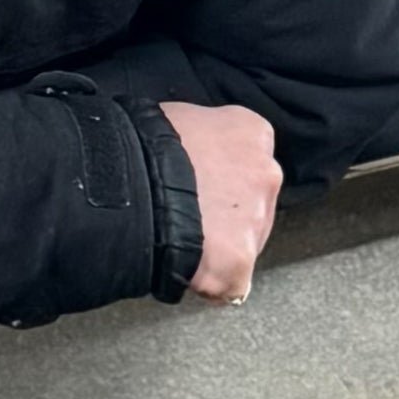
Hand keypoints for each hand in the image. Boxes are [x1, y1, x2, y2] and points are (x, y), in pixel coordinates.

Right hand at [161, 99, 280, 302]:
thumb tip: (189, 146)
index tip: (197, 180)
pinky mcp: (240, 264)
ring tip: (177, 237)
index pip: (246, 157)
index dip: (218, 173)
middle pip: (250, 202)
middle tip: (186, 212)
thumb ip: (199, 134)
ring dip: (216, 244)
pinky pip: (230, 281)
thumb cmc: (144, 142)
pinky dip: (210, 280)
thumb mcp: (178, 117)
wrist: (132, 183)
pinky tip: (184, 266)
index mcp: (251, 133)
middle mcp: (265, 174)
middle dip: (223, 212)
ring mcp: (257, 222)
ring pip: (242, 242)